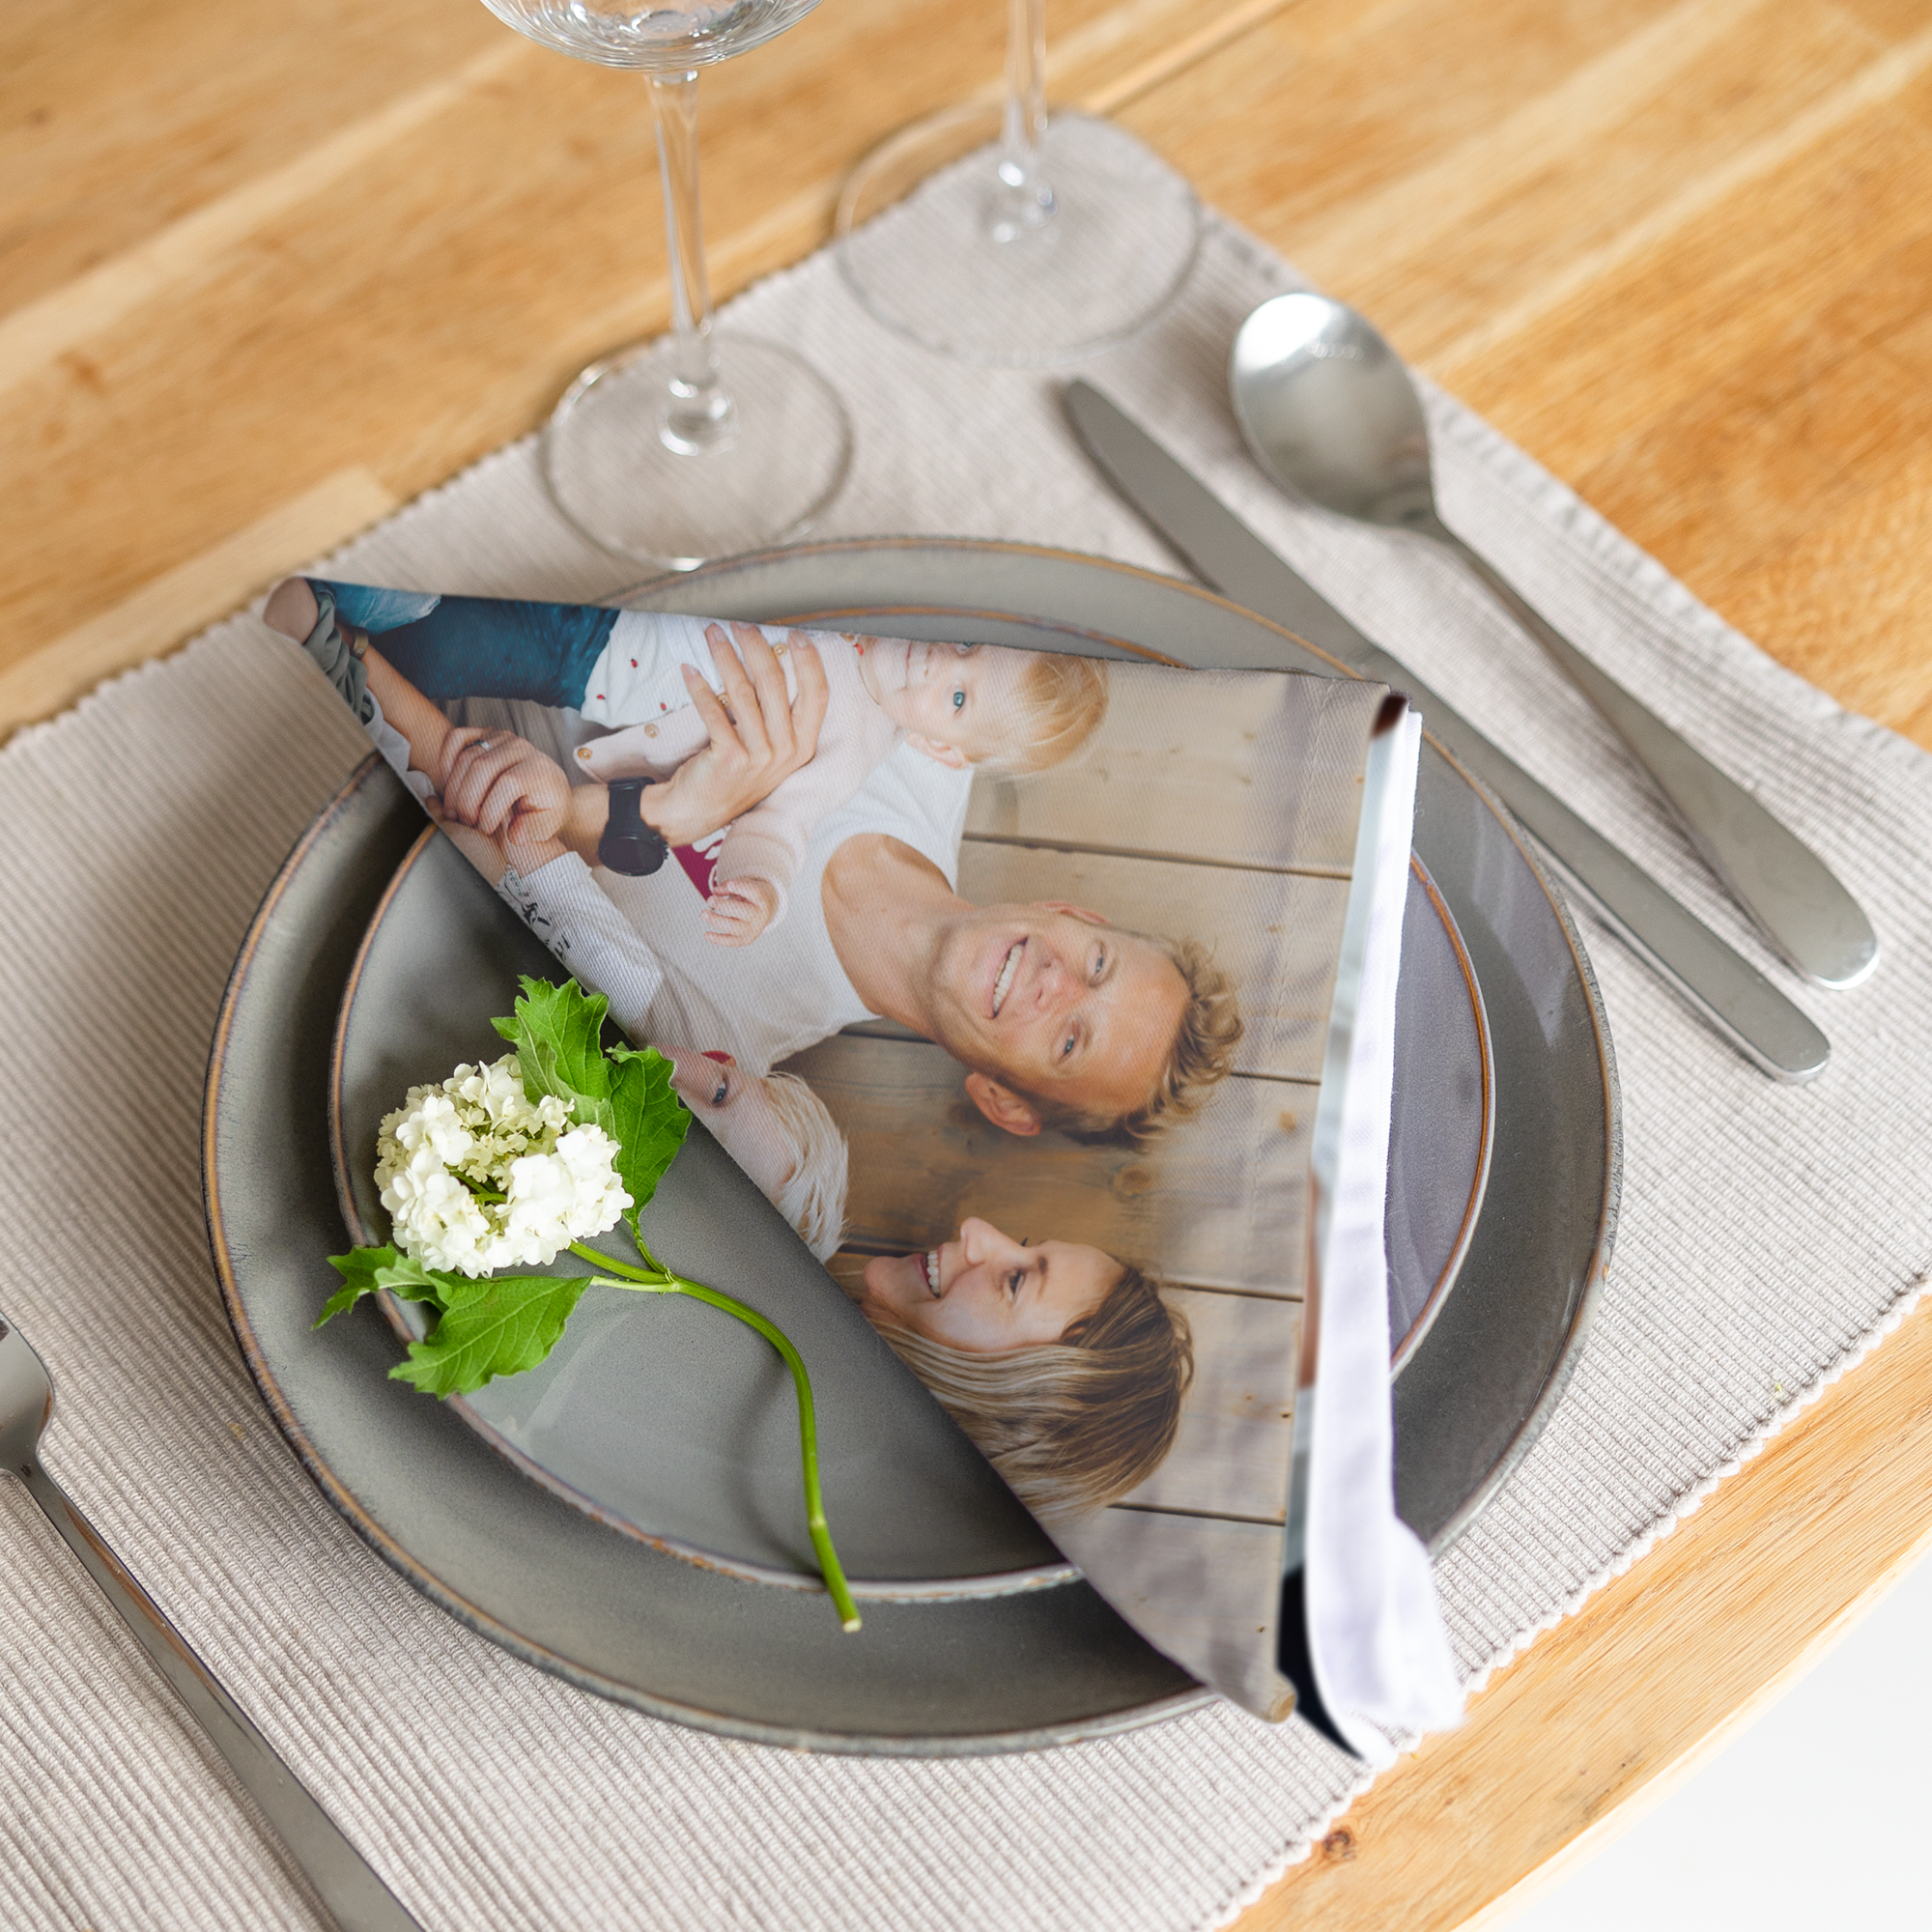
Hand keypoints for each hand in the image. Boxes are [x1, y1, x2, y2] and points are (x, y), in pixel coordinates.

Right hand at [439, 730, 569, 853]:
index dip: (490, 809)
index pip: (508, 782)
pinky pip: (456, 738)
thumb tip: (514, 834)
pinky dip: (445, 760)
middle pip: (482, 767)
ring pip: (466, 756)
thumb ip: (533, 830)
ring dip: (454, 788)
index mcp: (537, 767)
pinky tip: (446, 785)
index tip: (484, 829)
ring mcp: (499, 737)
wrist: (547, 786)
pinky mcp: (482, 733)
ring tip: (454, 813)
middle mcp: (519, 746)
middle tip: (466, 823)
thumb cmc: (545, 808)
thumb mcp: (548, 824)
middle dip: (467, 800)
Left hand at [641, 624, 827, 847]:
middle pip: (776, 684)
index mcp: (803, 745)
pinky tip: (689, 670)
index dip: (809, 661)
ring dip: (725, 657)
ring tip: (713, 635)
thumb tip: (773, 660)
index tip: (795, 633)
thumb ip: (779, 716)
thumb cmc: (735, 773)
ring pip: (743, 692)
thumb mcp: (771, 750)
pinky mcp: (729, 758)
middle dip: (756, 646)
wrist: (698, 811)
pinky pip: (714, 711)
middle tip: (740, 624)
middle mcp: (786, 751)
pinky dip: (699, 687)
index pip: (818, 694)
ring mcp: (759, 757)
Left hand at [703, 875, 780, 946]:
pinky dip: (718, 939)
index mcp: (762, 900)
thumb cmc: (750, 897)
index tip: (729, 884)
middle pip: (744, 912)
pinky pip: (732, 941)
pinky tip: (706, 935)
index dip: (742, 889)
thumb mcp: (743, 886)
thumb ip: (729, 887)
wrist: (763, 913)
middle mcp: (760, 916)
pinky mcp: (746, 940)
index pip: (755, 893)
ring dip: (717, 921)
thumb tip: (715, 891)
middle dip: (725, 906)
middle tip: (710, 900)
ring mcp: (754, 930)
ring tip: (703, 913)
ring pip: (736, 928)